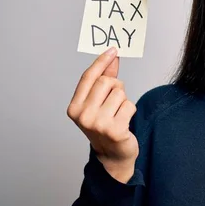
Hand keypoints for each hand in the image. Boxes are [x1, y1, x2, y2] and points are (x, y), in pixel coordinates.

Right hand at [66, 47, 138, 182]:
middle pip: (106, 82)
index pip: (88, 77)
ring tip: (118, 114)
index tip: (113, 50)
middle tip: (115, 101)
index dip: (101, 62)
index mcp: (74, 108)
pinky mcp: (115, 129)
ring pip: (120, 93)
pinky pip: (129, 105)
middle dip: (115, 86)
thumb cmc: (105, 125)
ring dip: (123, 100)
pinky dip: (130, 110)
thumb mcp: (99, 103)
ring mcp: (98, 124)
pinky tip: (124, 122)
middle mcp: (83, 116)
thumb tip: (112, 56)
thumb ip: (104, 79)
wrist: (113, 155)